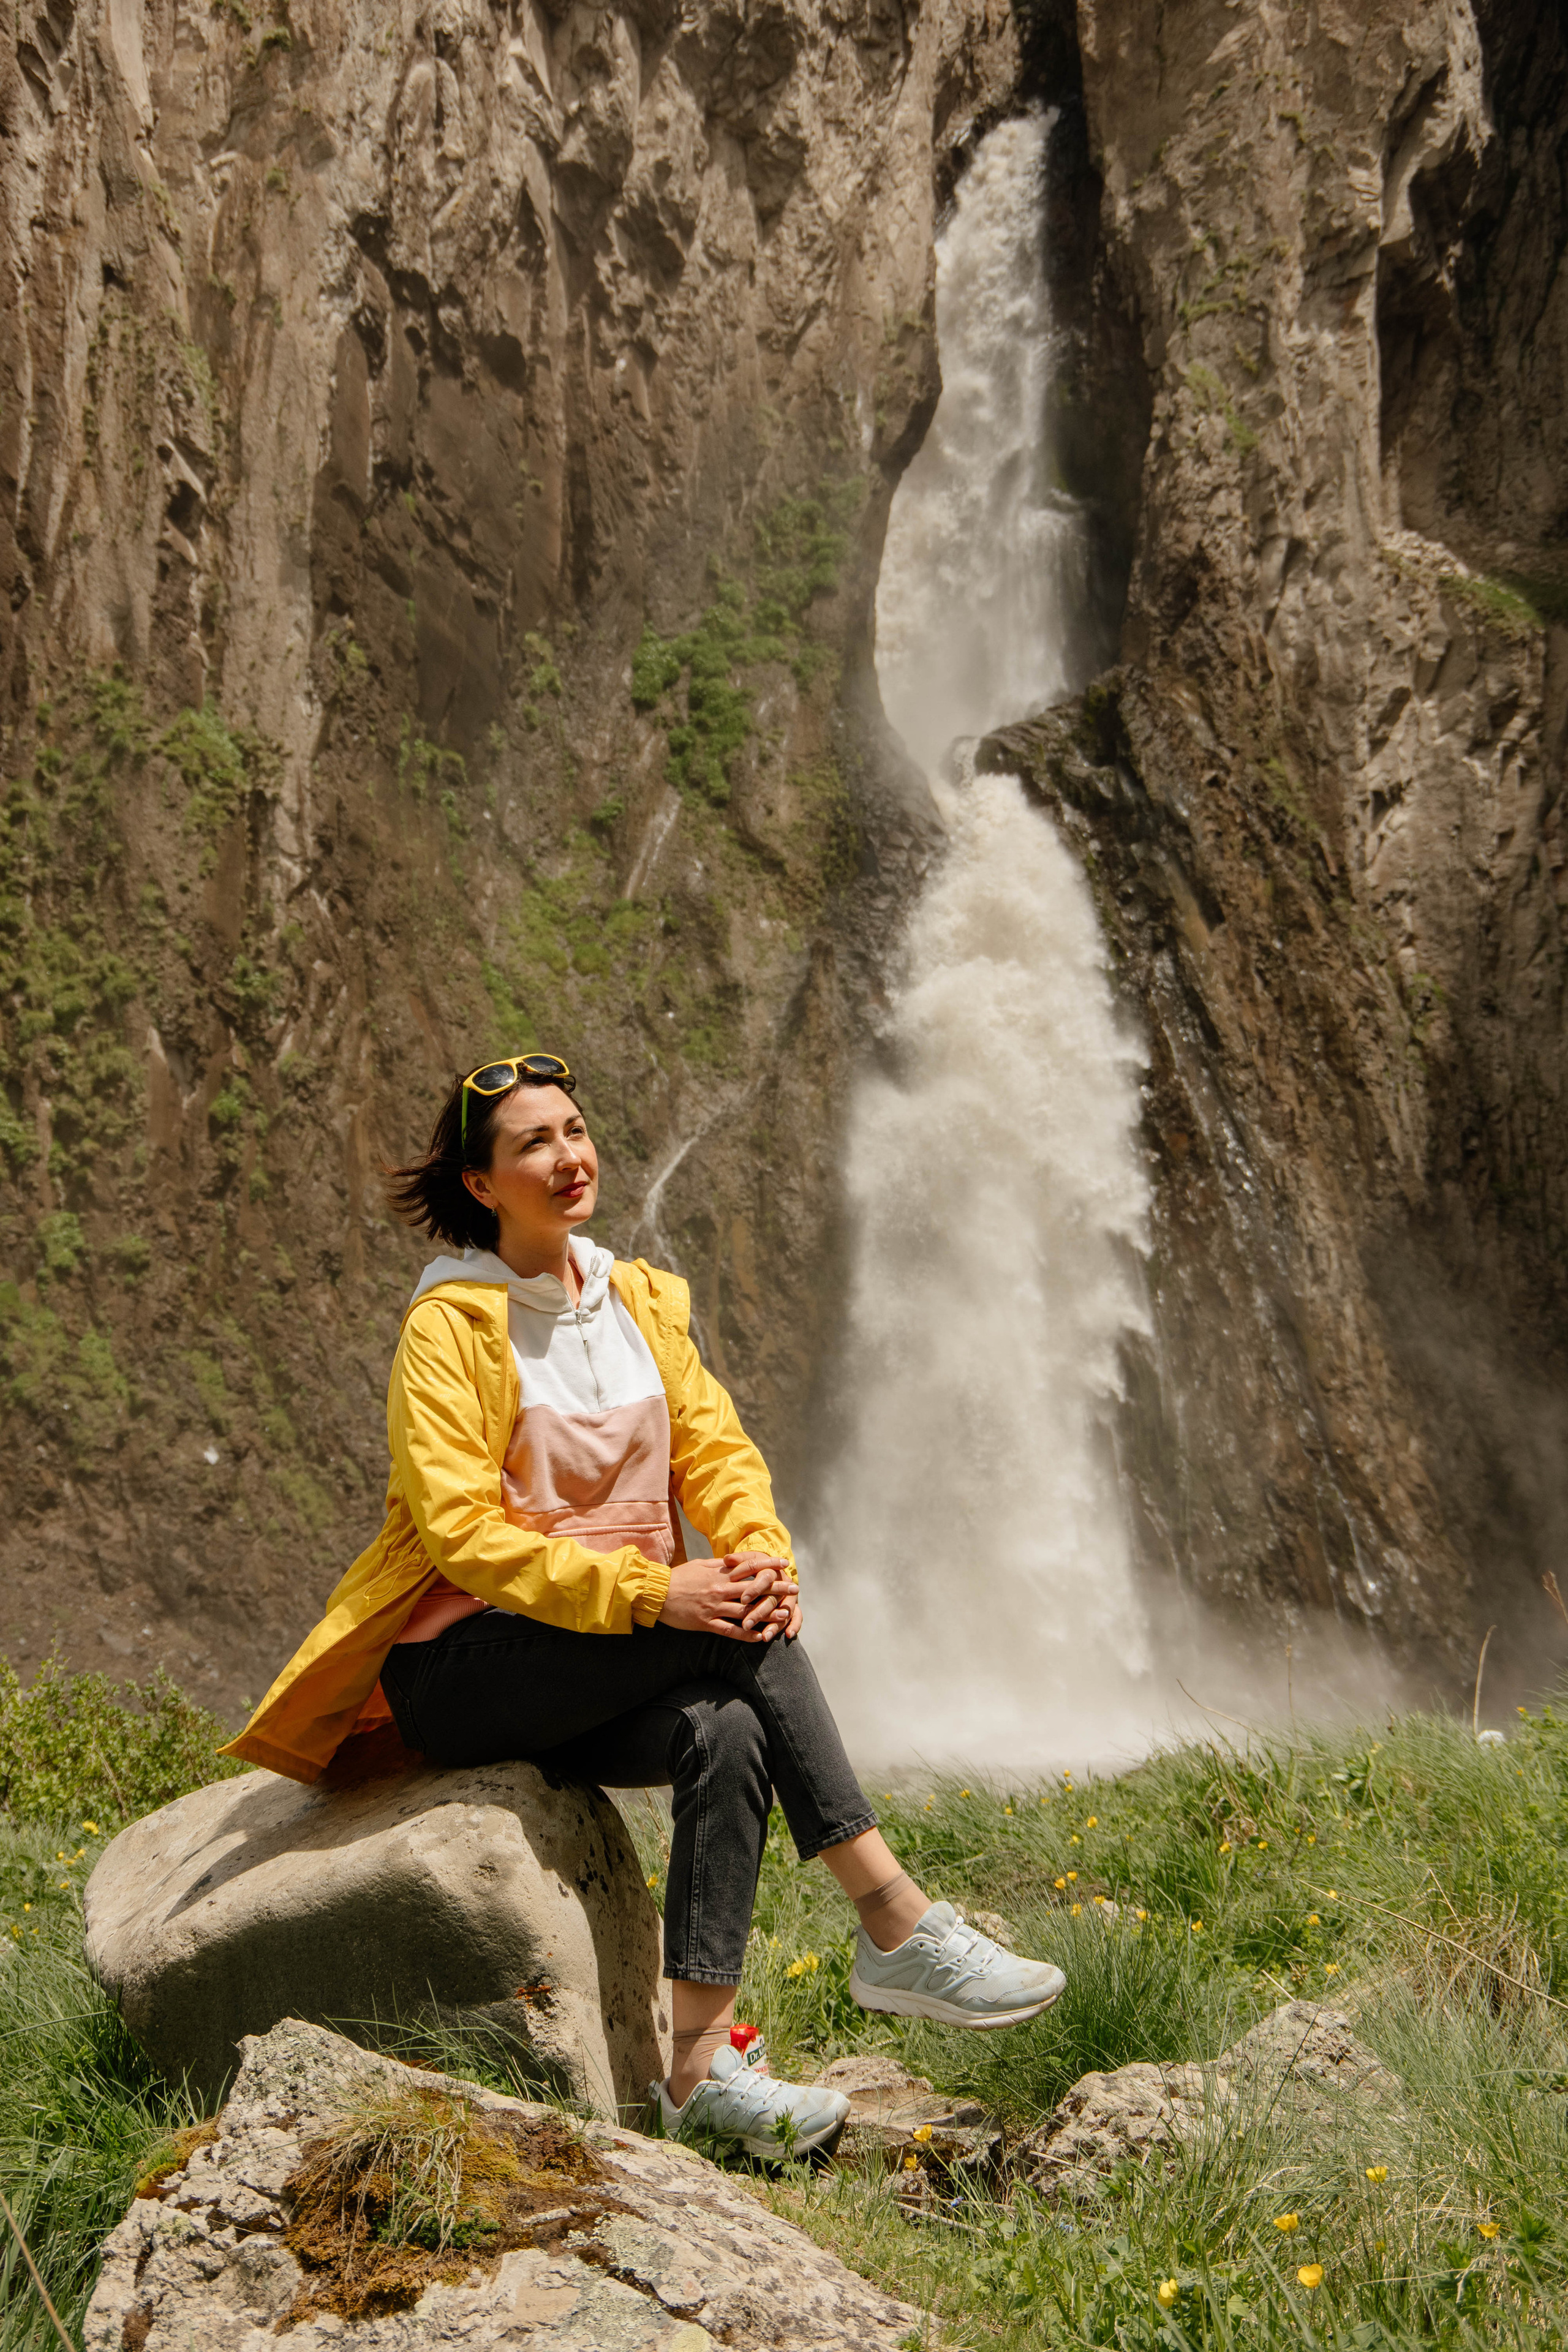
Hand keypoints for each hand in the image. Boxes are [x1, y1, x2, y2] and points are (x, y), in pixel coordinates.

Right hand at [657, 1554, 799, 1641]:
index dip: (769, 1566)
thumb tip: (735, 1561)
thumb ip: (719, 1564)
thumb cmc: (678, 1577)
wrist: (656, 1593)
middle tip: (795, 1590)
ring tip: (785, 1615)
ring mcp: (715, 1607)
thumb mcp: (699, 1565)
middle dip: (777, 1589)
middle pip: (754, 1589)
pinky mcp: (707, 1623)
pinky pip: (730, 1631)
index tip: (785, 1565)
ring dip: (768, 1613)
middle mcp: (720, 1589)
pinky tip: (760, 1637)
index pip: (750, 1567)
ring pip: (746, 1611)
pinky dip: (747, 1634)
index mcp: (719, 1573)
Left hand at [726, 1551, 800, 1642]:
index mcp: (771, 1570)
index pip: (765, 1579)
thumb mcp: (747, 1560)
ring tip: (765, 1637)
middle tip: (746, 1624)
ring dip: (775, 1624)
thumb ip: (738, 1560)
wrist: (770, 1569)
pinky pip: (797, 1616)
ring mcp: (790, 1595)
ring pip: (785, 1610)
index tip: (743, 1599)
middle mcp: (783, 1583)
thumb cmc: (754, 1566)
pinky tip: (788, 1635)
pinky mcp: (794, 1606)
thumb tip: (727, 1559)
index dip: (755, 1589)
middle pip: (773, 1598)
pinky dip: (795, 1625)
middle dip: (760, 1612)